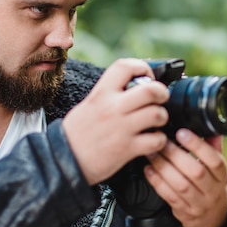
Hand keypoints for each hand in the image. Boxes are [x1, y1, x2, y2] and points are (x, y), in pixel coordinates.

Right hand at [62, 58, 169, 184]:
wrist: (64, 160)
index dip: (142, 67)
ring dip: (162, 117)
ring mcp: (121, 128)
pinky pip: (157, 140)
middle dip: (162, 93)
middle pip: (151, 89)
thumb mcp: (90, 104)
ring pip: (158, 114)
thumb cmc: (78, 132)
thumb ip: (110, 93)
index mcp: (101, 93)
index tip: (146, 77)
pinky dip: (159, 140)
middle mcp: (112, 108)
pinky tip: (151, 140)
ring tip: (155, 121)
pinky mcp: (127, 149)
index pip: (126, 66)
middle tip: (160, 99)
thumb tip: (135, 84)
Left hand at [144, 128, 226, 226]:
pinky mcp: (184, 212)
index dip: (198, 146)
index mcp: (223, 176)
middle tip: (161, 141)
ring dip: (163, 167)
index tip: (181, 132)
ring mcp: (199, 204)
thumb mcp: (218, 170)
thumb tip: (210, 125)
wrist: (213, 220)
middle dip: (175, 155)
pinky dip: (157, 182)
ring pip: (180, 185)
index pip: (214, 160)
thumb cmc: (213, 187)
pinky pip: (169, 196)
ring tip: (152, 153)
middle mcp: (213, 191)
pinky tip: (149, 170)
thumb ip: (213, 148)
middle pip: (196, 172)